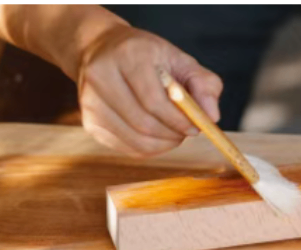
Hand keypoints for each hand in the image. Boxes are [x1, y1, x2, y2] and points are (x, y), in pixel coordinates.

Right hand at [75, 25, 221, 156]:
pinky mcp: (88, 122)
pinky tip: (157, 136)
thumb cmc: (149, 58)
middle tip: (187, 132)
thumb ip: (204, 85)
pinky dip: (148, 148)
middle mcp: (102, 76)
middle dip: (173, 134)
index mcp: (128, 55)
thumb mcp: (181, 61)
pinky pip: (125, 147)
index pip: (154, 100)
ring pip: (134, 139)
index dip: (179, 120)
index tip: (196, 126)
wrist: (102, 50)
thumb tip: (212, 116)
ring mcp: (90, 101)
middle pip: (143, 123)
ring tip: (174, 133)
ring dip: (163, 144)